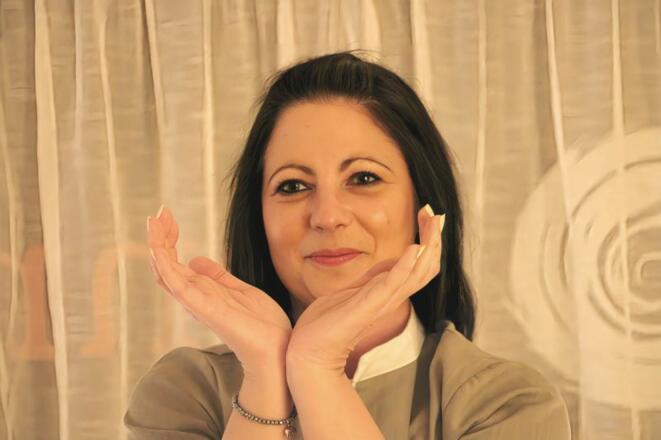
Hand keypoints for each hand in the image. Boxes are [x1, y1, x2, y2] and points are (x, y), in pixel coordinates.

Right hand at [147, 205, 292, 377]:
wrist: (276, 349)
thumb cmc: (261, 324)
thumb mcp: (240, 290)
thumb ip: (218, 277)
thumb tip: (195, 260)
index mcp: (203, 292)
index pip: (175, 263)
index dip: (169, 240)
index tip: (167, 217)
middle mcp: (195, 297)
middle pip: (167, 265)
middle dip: (160, 238)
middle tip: (157, 214)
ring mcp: (198, 303)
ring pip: (168, 272)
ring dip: (158, 247)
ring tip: (153, 222)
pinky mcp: (205, 309)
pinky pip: (179, 286)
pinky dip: (166, 268)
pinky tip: (159, 250)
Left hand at [285, 204, 444, 372]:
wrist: (310, 351)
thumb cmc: (328, 323)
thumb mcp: (354, 291)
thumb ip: (373, 278)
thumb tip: (389, 261)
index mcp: (388, 293)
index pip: (421, 266)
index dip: (429, 240)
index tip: (428, 215)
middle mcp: (391, 298)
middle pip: (426, 267)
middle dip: (433, 239)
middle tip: (435, 214)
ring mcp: (381, 302)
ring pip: (417, 274)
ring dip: (428, 247)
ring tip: (432, 225)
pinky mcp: (368, 306)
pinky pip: (393, 284)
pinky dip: (406, 266)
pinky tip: (414, 248)